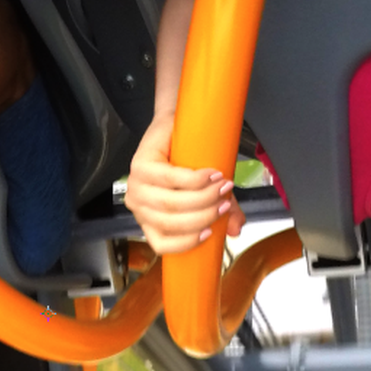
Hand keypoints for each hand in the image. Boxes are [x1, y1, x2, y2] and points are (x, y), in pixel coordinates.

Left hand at [124, 112, 244, 254]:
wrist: (175, 127)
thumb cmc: (188, 163)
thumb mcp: (207, 193)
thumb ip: (222, 213)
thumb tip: (235, 230)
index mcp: (149, 220)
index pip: (161, 244)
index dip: (187, 242)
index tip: (211, 232)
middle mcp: (138, 206)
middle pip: (170, 221)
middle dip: (203, 215)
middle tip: (225, 202)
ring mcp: (136, 186)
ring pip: (169, 203)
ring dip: (202, 197)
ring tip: (223, 187)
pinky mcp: (140, 164)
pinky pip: (169, 178)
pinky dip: (193, 180)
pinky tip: (209, 175)